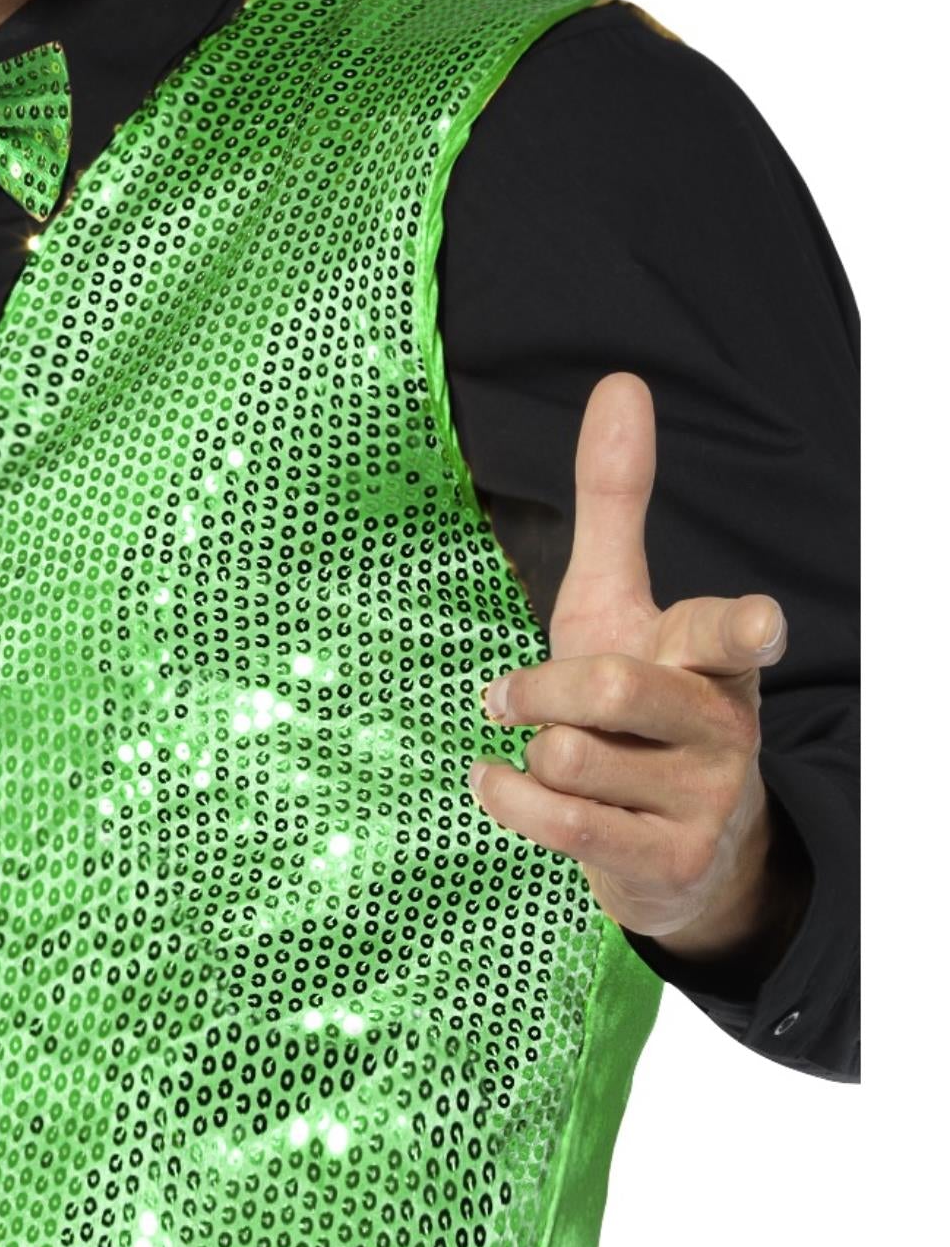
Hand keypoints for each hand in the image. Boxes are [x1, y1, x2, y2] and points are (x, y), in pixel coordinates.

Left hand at [467, 371, 791, 954]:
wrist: (669, 849)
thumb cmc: (634, 707)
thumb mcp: (617, 603)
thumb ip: (616, 502)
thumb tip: (622, 383)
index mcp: (717, 658)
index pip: (728, 635)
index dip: (740, 627)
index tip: (755, 625)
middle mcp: (726, 725)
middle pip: (610, 686)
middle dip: (539, 688)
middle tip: (505, 695)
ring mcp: (707, 800)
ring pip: (572, 755)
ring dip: (531, 751)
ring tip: (547, 754)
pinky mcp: (673, 863)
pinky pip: (564, 822)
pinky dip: (507, 798)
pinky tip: (492, 782)